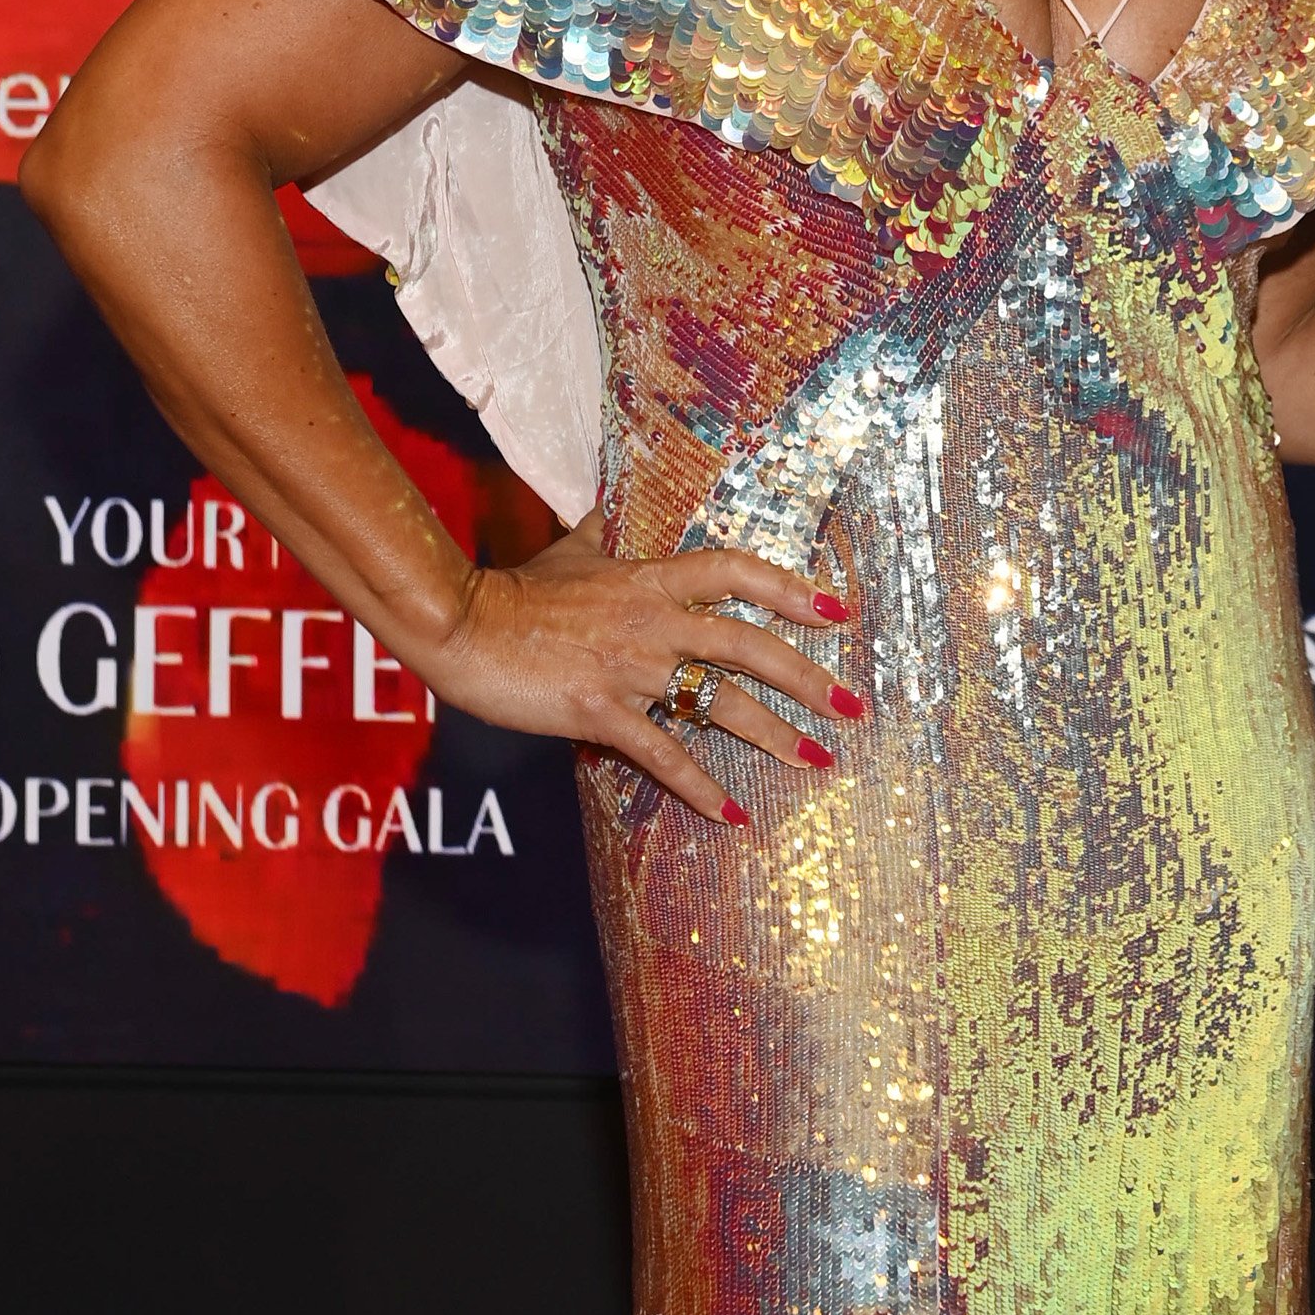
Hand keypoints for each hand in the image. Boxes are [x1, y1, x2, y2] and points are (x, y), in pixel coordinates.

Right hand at [429, 510, 860, 821]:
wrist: (461, 624)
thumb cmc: (516, 591)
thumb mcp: (570, 549)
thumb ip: (603, 531)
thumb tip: (612, 501)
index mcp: (650, 579)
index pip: (735, 572)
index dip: (790, 588)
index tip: (838, 610)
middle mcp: (652, 621)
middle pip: (748, 645)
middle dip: (807, 677)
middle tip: (853, 705)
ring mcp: (629, 666)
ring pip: (720, 702)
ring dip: (775, 735)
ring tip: (817, 760)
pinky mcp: (600, 709)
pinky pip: (663, 753)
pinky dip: (700, 787)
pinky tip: (732, 814)